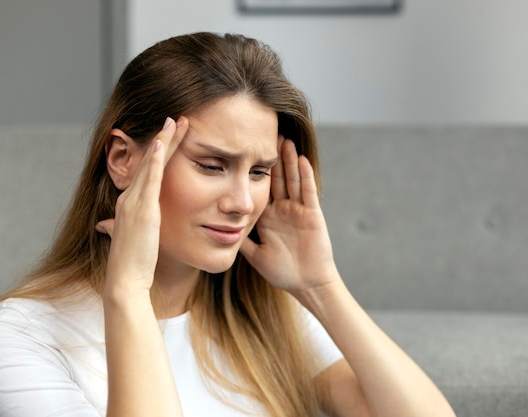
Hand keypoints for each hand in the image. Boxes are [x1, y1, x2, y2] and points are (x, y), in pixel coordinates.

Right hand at [96, 117, 187, 292]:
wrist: (125, 282)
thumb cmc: (133, 265)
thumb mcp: (131, 240)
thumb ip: (121, 228)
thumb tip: (106, 226)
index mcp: (129, 205)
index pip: (147, 172)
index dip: (158, 153)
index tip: (170, 136)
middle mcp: (128, 199)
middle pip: (148, 162)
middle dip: (163, 138)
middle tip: (176, 118)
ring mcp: (133, 203)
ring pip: (150, 165)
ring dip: (163, 141)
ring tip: (175, 121)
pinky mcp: (141, 211)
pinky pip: (149, 180)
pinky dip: (154, 161)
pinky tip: (162, 143)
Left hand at [240, 138, 339, 295]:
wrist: (307, 284)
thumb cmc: (283, 272)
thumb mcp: (254, 254)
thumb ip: (239, 241)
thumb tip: (215, 231)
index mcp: (268, 216)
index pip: (259, 188)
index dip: (252, 171)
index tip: (242, 153)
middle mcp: (283, 209)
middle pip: (276, 178)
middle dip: (270, 158)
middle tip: (264, 134)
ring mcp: (298, 210)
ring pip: (292, 179)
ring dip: (288, 160)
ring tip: (283, 139)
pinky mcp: (312, 214)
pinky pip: (308, 192)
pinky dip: (305, 175)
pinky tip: (301, 159)